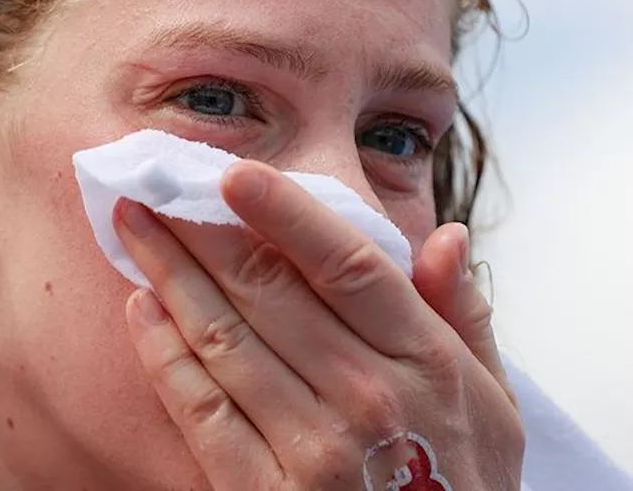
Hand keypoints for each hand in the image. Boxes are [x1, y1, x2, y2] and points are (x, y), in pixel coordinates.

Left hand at [114, 160, 523, 489]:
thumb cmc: (463, 486)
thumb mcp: (497, 406)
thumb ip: (465, 317)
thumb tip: (448, 237)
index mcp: (426, 362)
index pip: (346, 263)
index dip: (284, 211)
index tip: (233, 173)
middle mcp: (368, 398)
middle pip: (268, 290)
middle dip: (201, 229)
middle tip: (154, 186)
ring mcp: (313, 450)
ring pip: (223, 338)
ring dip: (169, 274)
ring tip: (134, 229)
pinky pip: (200, 410)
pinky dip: (162, 353)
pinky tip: (140, 308)